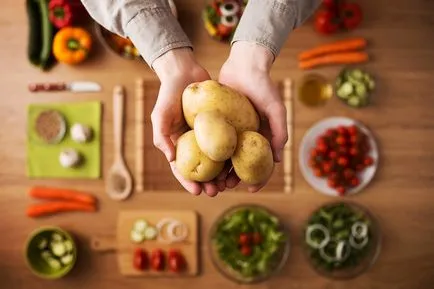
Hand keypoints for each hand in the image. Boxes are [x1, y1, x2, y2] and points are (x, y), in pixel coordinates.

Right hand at [152, 48, 226, 196]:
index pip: (181, 169)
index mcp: (178, 144)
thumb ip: (161, 137)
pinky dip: (232, 154)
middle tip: (216, 192)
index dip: (188, 182)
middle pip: (201, 169)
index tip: (197, 192)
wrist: (185, 71)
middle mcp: (193, 143)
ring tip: (229, 183)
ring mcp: (207, 135)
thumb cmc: (169, 94)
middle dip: (207, 183)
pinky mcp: (220, 125)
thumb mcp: (160, 115)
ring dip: (221, 174)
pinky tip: (239, 163)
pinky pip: (227, 143)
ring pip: (216, 160)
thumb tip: (172, 160)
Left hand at [219, 41, 287, 191]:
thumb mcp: (276, 108)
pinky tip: (200, 162)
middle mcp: (246, 136)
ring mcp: (232, 130)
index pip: (261, 164)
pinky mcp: (218, 123)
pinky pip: (212, 141)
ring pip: (224, 156)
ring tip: (211, 180)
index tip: (250, 189)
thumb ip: (280, 131)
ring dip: (218, 170)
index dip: (258, 178)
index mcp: (261, 137)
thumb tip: (277, 159)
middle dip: (232, 179)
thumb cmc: (263, 86)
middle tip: (223, 187)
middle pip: (239, 164)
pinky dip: (208, 153)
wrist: (244, 65)